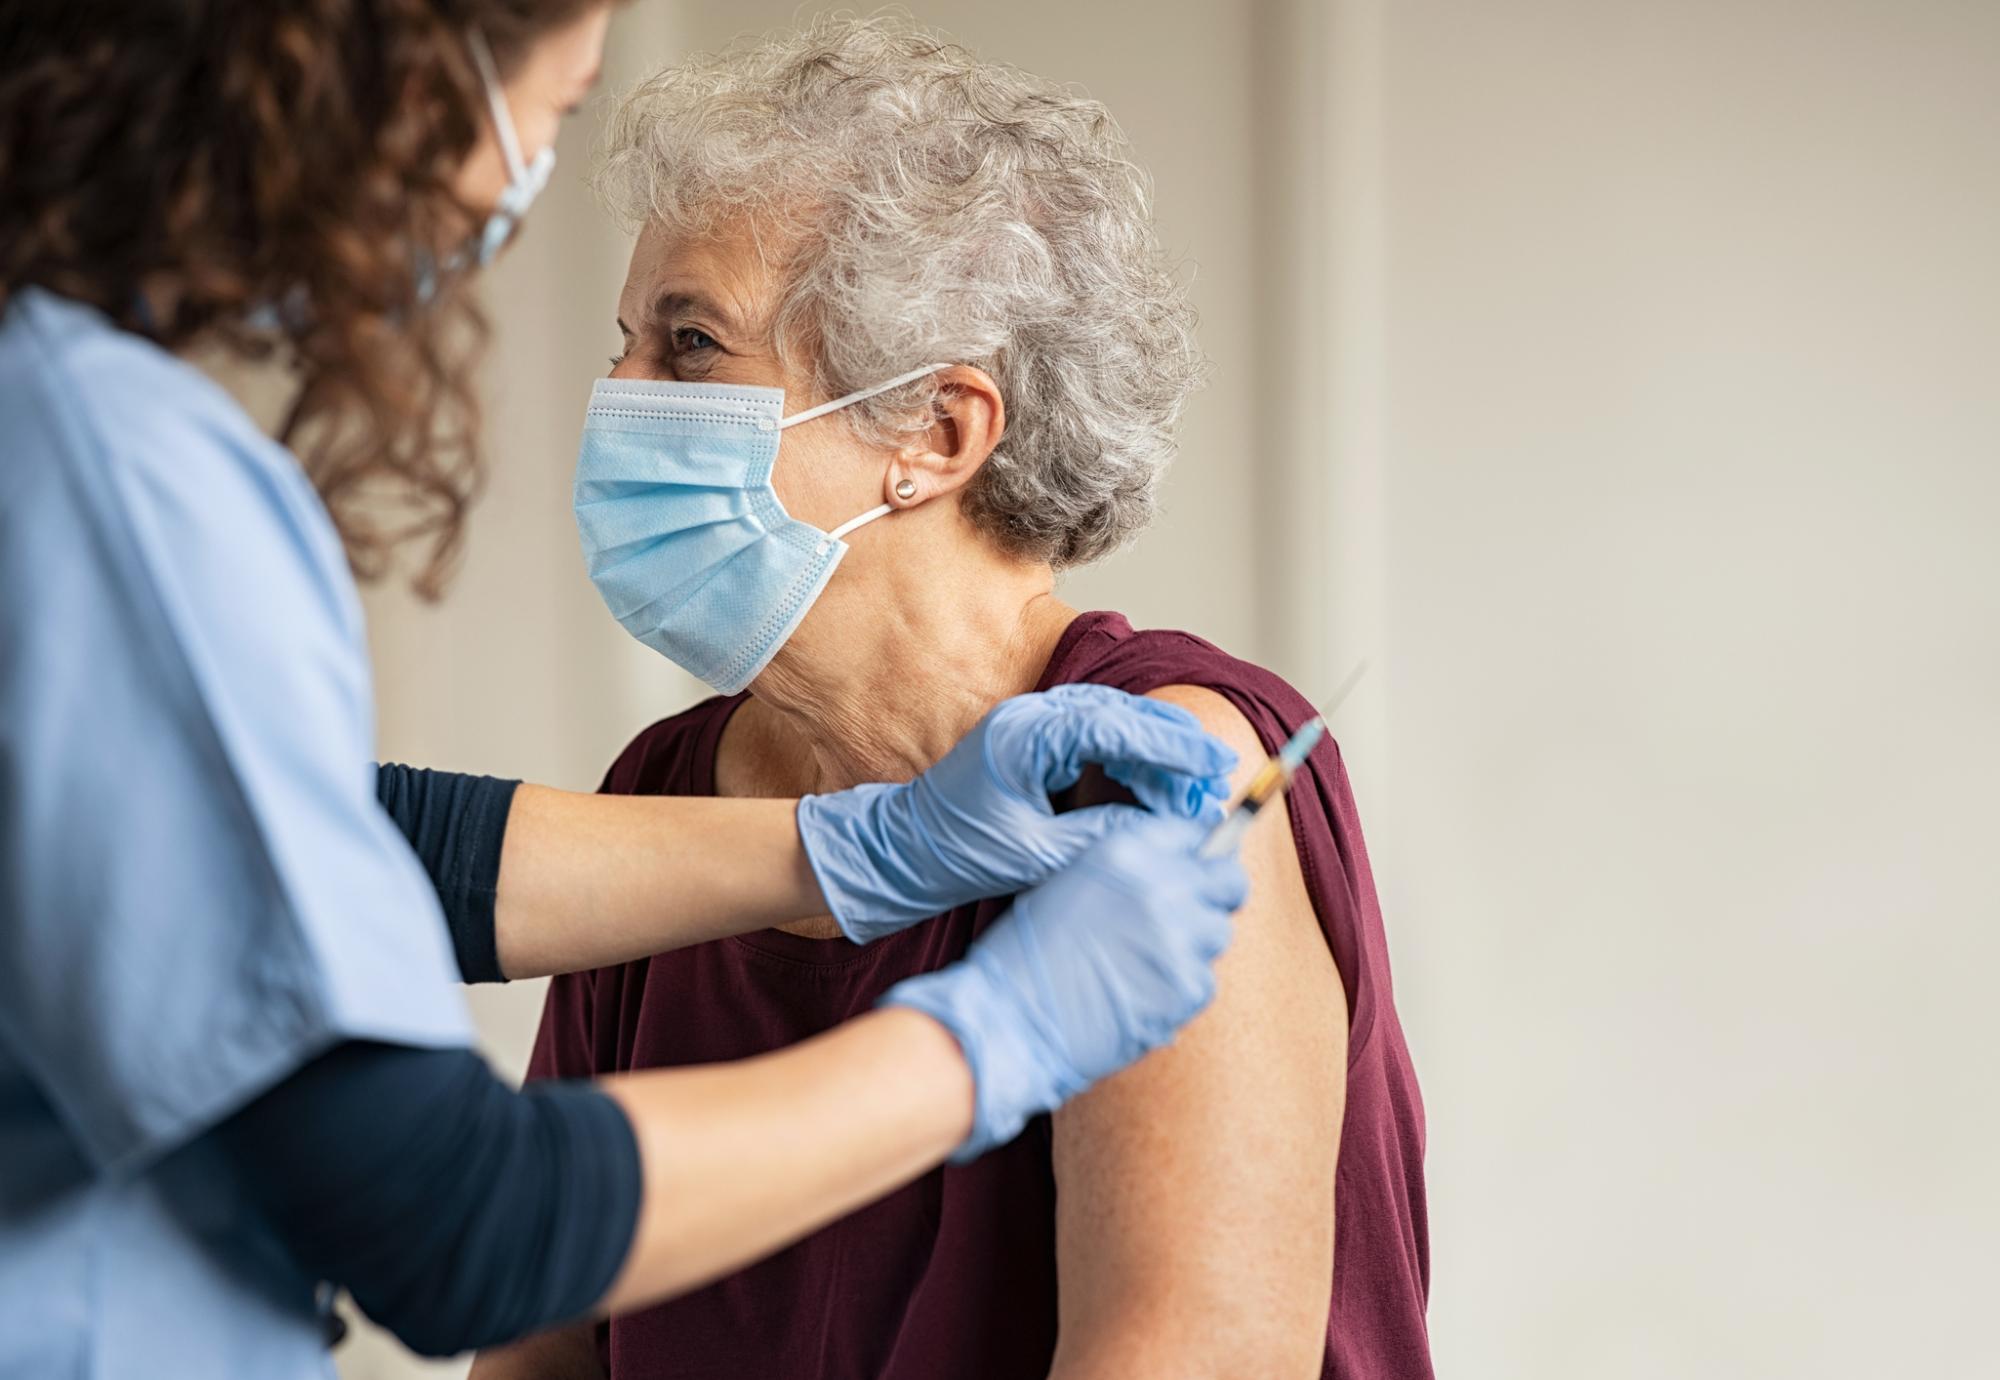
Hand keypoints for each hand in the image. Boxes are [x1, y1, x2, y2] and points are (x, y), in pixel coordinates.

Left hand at [797, 685, 1235, 942]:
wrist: (902, 851)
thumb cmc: (956, 854)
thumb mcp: (1037, 855)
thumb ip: (1101, 838)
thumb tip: (1164, 832)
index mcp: (1025, 736)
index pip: (1116, 727)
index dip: (1171, 746)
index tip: (1213, 765)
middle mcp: (1029, 717)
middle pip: (1121, 714)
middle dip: (1173, 746)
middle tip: (1217, 777)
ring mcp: (1029, 724)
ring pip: (1112, 722)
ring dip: (1155, 752)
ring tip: (1195, 786)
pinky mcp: (1032, 741)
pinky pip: (1094, 737)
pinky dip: (1129, 757)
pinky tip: (1154, 786)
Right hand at [881, 814, 1247, 1158]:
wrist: (1011, 1018)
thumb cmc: (1027, 955)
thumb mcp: (1070, 883)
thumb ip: (1127, 871)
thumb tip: (1178, 871)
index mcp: (1126, 851)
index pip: (1193, 834)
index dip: (1196, 855)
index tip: (1195, 871)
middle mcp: (1161, 886)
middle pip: (1228, 881)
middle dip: (1216, 895)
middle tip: (1192, 916)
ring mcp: (1180, 938)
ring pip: (1218, 934)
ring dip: (1193, 946)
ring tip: (1145, 965)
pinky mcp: (1188, 987)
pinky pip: (1204, 981)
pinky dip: (1179, 990)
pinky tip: (1140, 995)